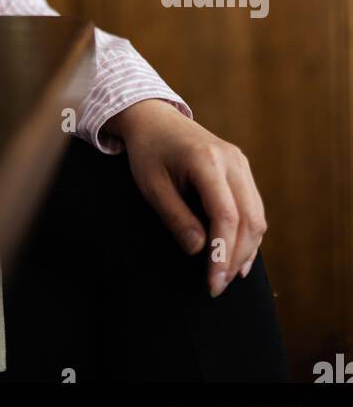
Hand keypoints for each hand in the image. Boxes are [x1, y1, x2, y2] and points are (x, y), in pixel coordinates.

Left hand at [104, 99, 267, 297]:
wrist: (155, 119)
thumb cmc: (149, 152)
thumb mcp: (152, 186)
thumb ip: (176, 218)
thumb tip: (200, 251)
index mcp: (207, 160)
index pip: (225, 215)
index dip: (222, 252)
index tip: (212, 282)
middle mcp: (232, 160)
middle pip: (248, 219)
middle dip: (235, 258)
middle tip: (217, 287)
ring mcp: (241, 163)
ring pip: (257, 216)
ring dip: (245, 251)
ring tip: (226, 278)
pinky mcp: (242, 170)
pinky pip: (253, 208)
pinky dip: (248, 235)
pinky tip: (237, 258)